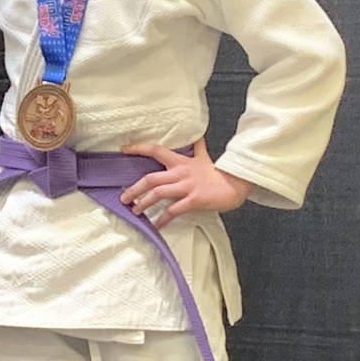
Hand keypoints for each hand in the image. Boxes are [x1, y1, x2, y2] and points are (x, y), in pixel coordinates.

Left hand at [118, 139, 248, 223]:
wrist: (236, 185)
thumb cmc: (218, 173)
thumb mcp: (205, 158)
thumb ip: (198, 147)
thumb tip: (197, 136)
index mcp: (181, 161)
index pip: (156, 150)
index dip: (139, 148)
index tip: (123, 149)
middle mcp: (181, 172)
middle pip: (151, 178)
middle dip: (134, 188)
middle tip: (123, 197)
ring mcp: (187, 187)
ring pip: (158, 193)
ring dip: (143, 203)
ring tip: (134, 211)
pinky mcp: (194, 200)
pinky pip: (173, 210)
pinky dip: (162, 218)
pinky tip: (155, 225)